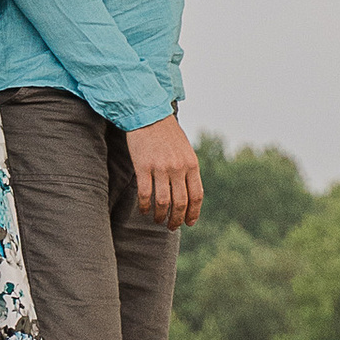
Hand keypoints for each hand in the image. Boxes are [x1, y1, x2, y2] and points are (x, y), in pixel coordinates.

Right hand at [126, 115, 201, 230]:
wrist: (148, 113)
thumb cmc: (167, 133)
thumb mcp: (185, 149)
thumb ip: (188, 169)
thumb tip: (189, 194)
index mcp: (191, 163)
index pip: (196, 196)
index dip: (193, 213)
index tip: (189, 223)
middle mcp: (178, 167)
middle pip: (181, 203)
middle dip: (177, 219)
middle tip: (172, 226)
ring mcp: (160, 167)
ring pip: (163, 202)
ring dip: (160, 216)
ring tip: (157, 220)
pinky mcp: (143, 166)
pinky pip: (145, 194)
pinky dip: (144, 206)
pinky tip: (143, 210)